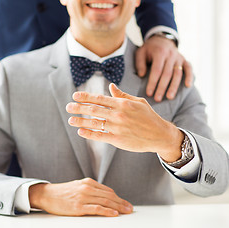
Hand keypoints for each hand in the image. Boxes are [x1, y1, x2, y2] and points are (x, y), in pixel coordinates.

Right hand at [29, 178, 132, 216]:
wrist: (47, 195)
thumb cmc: (62, 193)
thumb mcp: (77, 187)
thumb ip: (90, 190)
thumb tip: (103, 197)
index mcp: (88, 182)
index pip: (108, 190)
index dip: (118, 197)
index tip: (125, 203)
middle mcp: (87, 187)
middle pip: (109, 196)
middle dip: (121, 202)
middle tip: (130, 208)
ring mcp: (83, 197)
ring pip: (105, 201)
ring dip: (118, 207)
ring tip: (126, 211)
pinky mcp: (78, 206)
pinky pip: (96, 208)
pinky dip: (107, 211)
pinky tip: (114, 213)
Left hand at [66, 84, 183, 161]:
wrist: (159, 134)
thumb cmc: (148, 117)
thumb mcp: (138, 102)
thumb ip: (122, 95)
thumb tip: (110, 86)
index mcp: (122, 103)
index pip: (99, 98)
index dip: (85, 97)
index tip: (75, 96)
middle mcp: (118, 114)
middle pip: (93, 110)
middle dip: (78, 108)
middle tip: (68, 107)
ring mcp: (117, 127)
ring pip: (94, 123)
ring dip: (80, 121)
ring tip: (70, 120)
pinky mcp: (118, 139)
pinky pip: (100, 136)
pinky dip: (89, 134)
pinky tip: (81, 131)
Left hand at [136, 35, 192, 101]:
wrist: (161, 39)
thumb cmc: (149, 49)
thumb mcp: (141, 53)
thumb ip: (140, 63)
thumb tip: (141, 75)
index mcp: (160, 52)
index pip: (156, 70)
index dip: (153, 82)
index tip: (149, 93)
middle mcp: (171, 54)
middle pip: (167, 74)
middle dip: (162, 87)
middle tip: (157, 99)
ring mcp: (179, 57)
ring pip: (178, 73)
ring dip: (174, 86)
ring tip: (169, 97)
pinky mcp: (184, 60)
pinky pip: (189, 68)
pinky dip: (190, 77)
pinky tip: (188, 86)